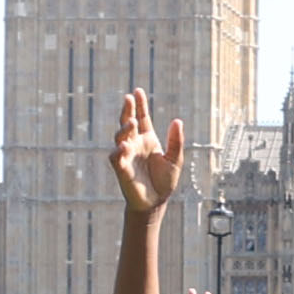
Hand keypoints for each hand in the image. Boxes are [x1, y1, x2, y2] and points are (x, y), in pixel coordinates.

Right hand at [110, 88, 184, 213]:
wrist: (156, 202)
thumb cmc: (165, 181)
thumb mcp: (175, 159)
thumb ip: (176, 141)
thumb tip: (178, 121)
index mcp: (148, 140)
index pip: (142, 118)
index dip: (140, 105)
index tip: (137, 91)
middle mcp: (135, 144)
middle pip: (128, 123)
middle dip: (127, 110)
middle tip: (129, 98)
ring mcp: (127, 155)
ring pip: (120, 136)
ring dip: (124, 128)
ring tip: (131, 121)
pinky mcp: (121, 168)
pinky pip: (116, 156)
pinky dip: (118, 151)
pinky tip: (124, 146)